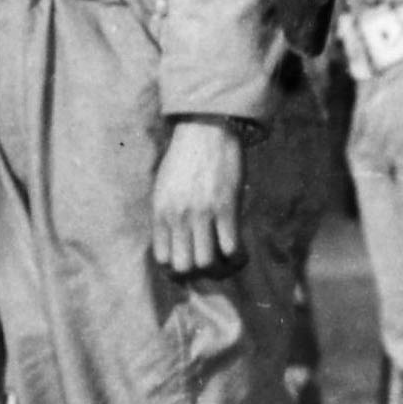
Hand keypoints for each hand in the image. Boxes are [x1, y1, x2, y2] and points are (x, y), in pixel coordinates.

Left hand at [150, 113, 246, 276]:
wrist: (206, 128)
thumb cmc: (187, 156)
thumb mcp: (165, 187)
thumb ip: (168, 215)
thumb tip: (178, 243)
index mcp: (160, 213)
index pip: (162, 260)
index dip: (177, 271)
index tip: (191, 267)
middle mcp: (178, 216)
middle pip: (184, 268)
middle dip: (199, 275)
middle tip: (212, 267)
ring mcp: (201, 213)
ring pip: (207, 264)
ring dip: (221, 270)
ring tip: (229, 263)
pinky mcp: (225, 207)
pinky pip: (231, 248)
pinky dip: (238, 258)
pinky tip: (242, 254)